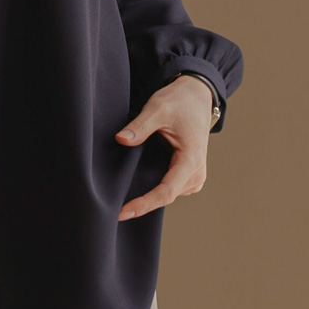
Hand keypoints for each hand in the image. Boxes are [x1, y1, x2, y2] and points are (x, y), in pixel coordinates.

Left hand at [114, 74, 214, 220]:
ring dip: (147, 197)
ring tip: (121, 199)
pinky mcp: (188, 176)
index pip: (166, 192)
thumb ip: (140, 126)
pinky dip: (153, 190)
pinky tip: (136, 187)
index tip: (123, 212)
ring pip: (167, 195)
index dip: (144, 204)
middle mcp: (196, 173)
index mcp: (191, 159)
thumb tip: (121, 140)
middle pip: (166, 197)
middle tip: (112, 210)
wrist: (196, 97)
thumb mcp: (158, 108)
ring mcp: (194, 176)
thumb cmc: (180, 102)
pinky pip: (169, 189)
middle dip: (141, 203)